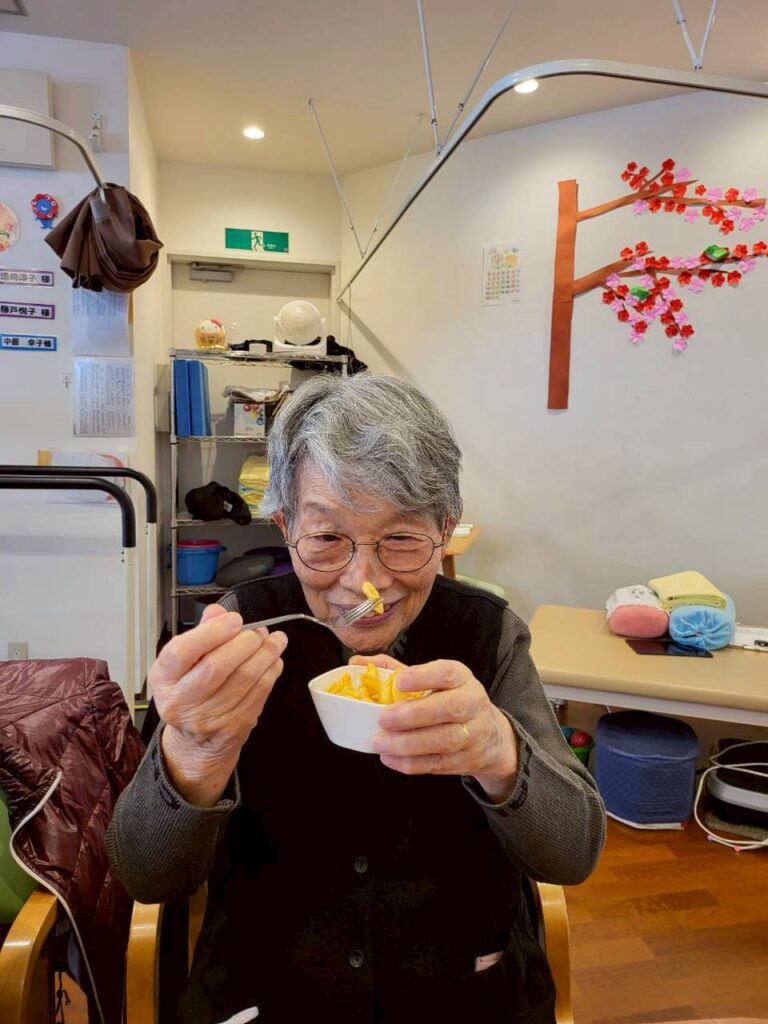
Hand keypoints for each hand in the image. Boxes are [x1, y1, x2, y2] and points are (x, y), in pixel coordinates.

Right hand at [151, 604, 286, 805]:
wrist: (196, 740)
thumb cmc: (190, 692)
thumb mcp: (184, 662)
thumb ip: (200, 634)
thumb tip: (218, 613)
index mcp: (164, 678)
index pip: (182, 652)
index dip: (212, 632)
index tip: (234, 620)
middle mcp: (181, 701)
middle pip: (217, 666)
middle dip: (245, 642)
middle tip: (258, 631)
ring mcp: (208, 718)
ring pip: (244, 678)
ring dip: (266, 653)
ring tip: (274, 640)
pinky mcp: (234, 726)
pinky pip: (259, 692)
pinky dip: (271, 671)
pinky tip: (273, 660)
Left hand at [349, 654, 517, 800]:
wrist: (490, 735)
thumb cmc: (450, 700)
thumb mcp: (432, 681)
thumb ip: (397, 671)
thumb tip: (358, 663)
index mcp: (461, 678)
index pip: (447, 673)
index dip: (424, 677)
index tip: (400, 682)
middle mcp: (473, 703)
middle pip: (450, 708)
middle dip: (413, 715)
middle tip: (383, 719)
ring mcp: (475, 734)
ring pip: (444, 740)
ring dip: (408, 744)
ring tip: (380, 742)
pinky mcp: (468, 760)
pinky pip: (439, 764)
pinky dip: (412, 763)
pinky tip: (390, 758)